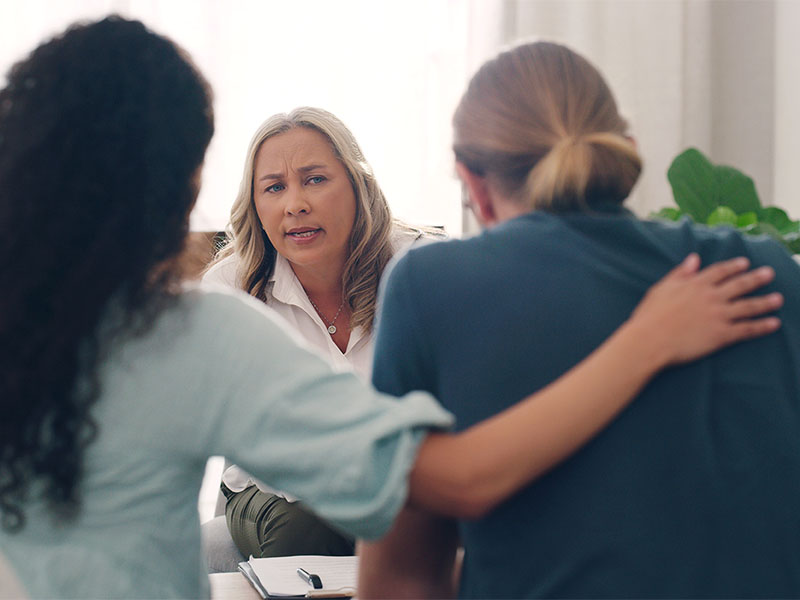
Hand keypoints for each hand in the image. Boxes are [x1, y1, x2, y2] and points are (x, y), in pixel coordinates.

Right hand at [628, 253, 782, 365]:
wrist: (650, 340)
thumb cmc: (650, 315)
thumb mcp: (662, 288)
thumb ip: (680, 273)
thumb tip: (694, 258)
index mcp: (696, 284)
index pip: (720, 271)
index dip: (734, 266)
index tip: (744, 263)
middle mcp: (711, 296)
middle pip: (740, 285)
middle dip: (756, 278)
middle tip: (770, 273)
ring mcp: (719, 315)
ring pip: (748, 306)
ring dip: (765, 302)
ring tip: (778, 299)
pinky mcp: (722, 334)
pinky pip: (747, 329)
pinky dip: (762, 326)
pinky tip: (774, 324)